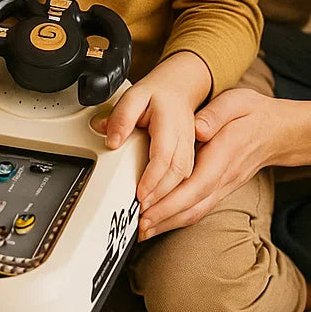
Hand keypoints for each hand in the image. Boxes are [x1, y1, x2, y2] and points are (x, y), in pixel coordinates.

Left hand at [94, 52, 210, 211]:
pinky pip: (196, 189)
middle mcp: (188, 140)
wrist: (182, 87)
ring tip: (150, 225)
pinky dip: (181, 208)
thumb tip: (111, 139)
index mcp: (173, 124)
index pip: (166, 156)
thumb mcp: (135, 95)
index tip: (140, 195)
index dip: (153, 178)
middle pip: (182, 177)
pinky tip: (164, 219)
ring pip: (193, 186)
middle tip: (142, 218)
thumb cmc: (158, 94)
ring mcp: (197, 152)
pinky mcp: (199, 163)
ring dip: (173, 209)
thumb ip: (122, 117)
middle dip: (163, 202)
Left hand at [137, 86, 281, 238]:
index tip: (147, 205)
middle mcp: (224, 177)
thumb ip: (216, 114)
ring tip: (142, 230)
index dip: (171, 199)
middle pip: (193, 206)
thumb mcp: (236, 101)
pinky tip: (161, 221)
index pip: (197, 184)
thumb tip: (197, 129)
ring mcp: (224, 187)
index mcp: (225, 153)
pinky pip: (199, 209)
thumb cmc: (254, 113)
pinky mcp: (221, 190)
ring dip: (168, 223)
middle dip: (164, 218)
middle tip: (136, 225)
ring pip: (195, 212)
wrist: (278, 131)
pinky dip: (178, 219)